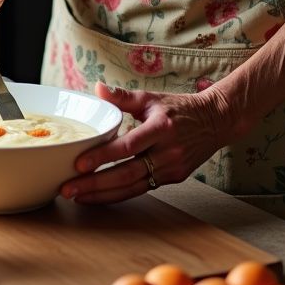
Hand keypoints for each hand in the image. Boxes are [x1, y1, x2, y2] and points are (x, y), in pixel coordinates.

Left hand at [59, 81, 231, 203]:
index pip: (128, 146)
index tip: (79, 164)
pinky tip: (99, 196)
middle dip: (95, 184)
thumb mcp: (151, 98)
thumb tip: (97, 88)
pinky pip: (142, 189)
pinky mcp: (173, 179)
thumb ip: (123, 97)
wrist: (215, 122)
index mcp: (160, 128)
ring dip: (103, 195)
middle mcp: (167, 152)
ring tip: (77, 197)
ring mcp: (171, 168)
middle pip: (127, 174)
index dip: (103, 157)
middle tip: (68, 189)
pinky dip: (119, 194)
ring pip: (133, 187)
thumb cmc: (179, 109)